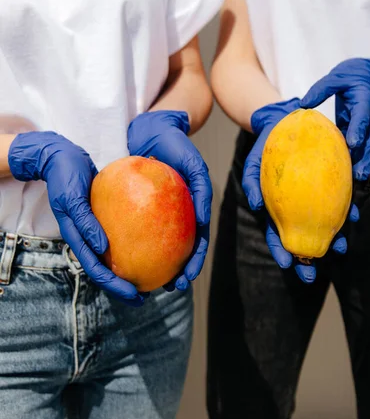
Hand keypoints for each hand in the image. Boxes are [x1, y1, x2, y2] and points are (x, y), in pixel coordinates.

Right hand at [8, 131, 143, 305]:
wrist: (62, 157)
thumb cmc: (65, 176)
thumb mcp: (73, 198)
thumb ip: (86, 223)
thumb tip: (103, 249)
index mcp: (77, 239)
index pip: (96, 270)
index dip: (115, 286)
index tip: (135, 294)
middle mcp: (87, 239)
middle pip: (106, 270)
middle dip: (125, 286)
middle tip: (148, 294)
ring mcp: (94, 230)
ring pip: (113, 256)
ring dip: (130, 269)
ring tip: (152, 276)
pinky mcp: (103, 218)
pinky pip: (121, 234)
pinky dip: (134, 242)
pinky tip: (153, 242)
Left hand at [127, 110, 211, 291]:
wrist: (152, 128)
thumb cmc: (176, 145)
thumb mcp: (194, 165)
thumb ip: (201, 190)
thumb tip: (202, 220)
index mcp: (192, 210)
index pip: (196, 243)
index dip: (193, 264)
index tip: (184, 281)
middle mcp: (176, 215)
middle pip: (176, 250)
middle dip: (172, 273)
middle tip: (163, 290)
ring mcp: (156, 212)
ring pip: (154, 243)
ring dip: (151, 263)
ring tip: (141, 281)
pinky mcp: (137, 205)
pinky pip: (132, 226)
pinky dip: (129, 241)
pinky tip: (118, 254)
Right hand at [242, 99, 358, 282]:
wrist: (284, 121)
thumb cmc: (266, 145)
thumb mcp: (253, 162)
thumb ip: (251, 182)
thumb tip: (255, 207)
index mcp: (275, 207)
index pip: (277, 233)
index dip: (281, 250)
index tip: (287, 265)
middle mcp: (295, 206)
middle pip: (301, 235)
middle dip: (308, 257)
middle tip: (312, 276)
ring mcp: (312, 196)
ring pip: (323, 222)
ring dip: (332, 238)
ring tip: (340, 250)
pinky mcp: (328, 181)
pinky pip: (338, 198)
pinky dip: (345, 209)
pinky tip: (352, 217)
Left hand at [301, 58, 369, 179]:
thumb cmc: (350, 77)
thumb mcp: (336, 77)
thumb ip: (322, 89)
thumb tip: (303, 104)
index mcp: (363, 102)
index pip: (361, 117)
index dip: (358, 130)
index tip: (353, 143)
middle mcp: (366, 118)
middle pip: (367, 139)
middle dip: (363, 156)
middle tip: (359, 173)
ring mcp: (364, 127)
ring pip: (365, 147)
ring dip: (361, 163)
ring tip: (357, 180)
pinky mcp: (357, 132)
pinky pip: (356, 147)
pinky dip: (352, 160)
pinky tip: (346, 175)